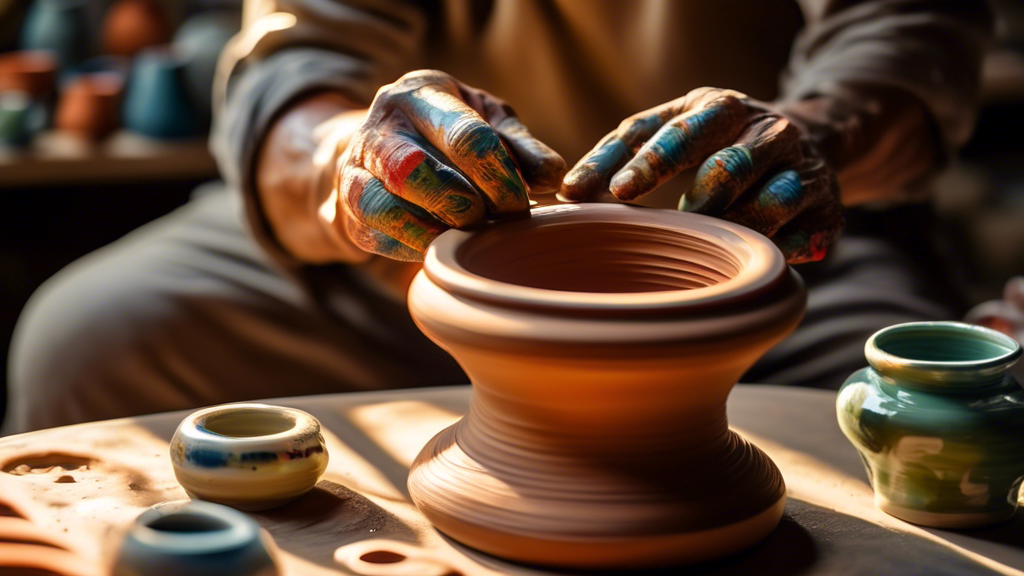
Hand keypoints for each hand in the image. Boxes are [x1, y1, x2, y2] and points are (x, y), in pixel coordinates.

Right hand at [334, 70, 566, 260]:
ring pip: (383, 204)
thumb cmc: (451, 135)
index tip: (519, 205)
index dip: (499, 177)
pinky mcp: (346, 210)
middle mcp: (380, 125)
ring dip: (432, 229)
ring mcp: (354, 167)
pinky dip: (414, 245)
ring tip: (464, 233)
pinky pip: (378, 234)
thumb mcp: (492, 126)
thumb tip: (551, 178)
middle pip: (412, 170)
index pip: (466, 136)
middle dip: (461, 204)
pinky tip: (440, 243)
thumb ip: (525, 149)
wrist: (385, 151)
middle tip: (490, 220)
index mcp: (422, 94)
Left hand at [562, 87, 843, 262]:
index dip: (649, 163)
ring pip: (766, 207)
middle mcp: (771, 130)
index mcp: (723, 107)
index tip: (617, 193)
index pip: (681, 132)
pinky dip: (771, 254)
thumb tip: (566, 194)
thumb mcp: (673, 128)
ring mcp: (805, 170)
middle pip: (728, 169)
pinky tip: (754, 257)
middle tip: (676, 224)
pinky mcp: (830, 211)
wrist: (808, 143)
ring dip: (733, 231)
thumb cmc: (713, 142)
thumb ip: (622, 152)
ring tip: (713, 243)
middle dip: (695, 202)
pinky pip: (797, 242)